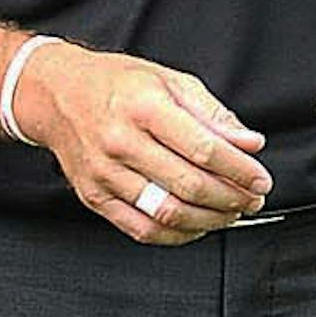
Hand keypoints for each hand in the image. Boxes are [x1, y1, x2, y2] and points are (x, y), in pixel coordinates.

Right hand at [27, 42, 270, 244]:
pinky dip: (176, 235)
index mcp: (144, 106)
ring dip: (209, 219)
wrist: (55, 96)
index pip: (204, 148)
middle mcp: (121, 141)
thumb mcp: (168, 81)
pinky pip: (142, 229)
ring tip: (229, 213)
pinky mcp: (95, 197)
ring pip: (168, 213)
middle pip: (189, 184)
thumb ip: (211, 114)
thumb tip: (248, 143)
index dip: (240, 170)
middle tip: (251, 198)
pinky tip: (196, 225)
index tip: (259, 178)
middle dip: (231, 198)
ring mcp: (105, 173)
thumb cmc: (113, 84)